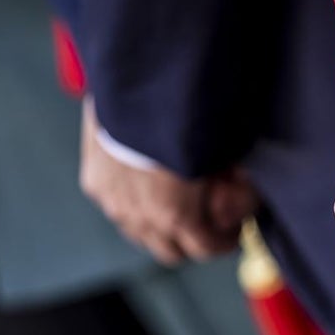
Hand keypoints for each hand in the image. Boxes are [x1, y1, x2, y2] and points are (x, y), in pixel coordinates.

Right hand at [79, 99, 256, 263]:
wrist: (139, 82)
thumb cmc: (190, 116)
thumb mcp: (229, 156)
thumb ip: (237, 187)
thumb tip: (240, 199)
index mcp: (175, 216)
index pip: (205, 249)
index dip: (225, 240)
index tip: (234, 227)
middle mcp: (139, 217)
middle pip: (171, 252)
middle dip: (193, 241)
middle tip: (209, 222)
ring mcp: (112, 202)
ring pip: (140, 235)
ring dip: (160, 228)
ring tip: (177, 204)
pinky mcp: (94, 182)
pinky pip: (118, 210)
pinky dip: (135, 208)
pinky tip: (148, 187)